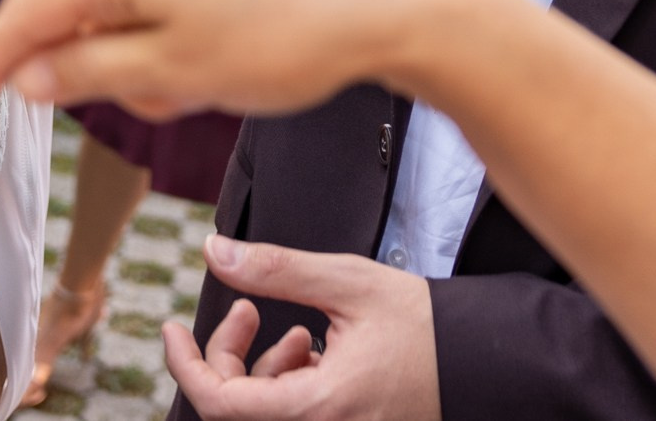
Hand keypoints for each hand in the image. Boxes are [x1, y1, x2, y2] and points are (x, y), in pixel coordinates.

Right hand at [0, 0, 467, 118]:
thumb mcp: (172, 76)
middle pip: (81, 3)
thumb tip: (28, 75)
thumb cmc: (285, 40)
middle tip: (163, 107)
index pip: (28, 12)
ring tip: (209, 87)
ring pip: (134, 1)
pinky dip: (180, 33)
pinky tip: (227, 59)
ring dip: (148, 56)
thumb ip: (88, 72)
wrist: (391, 2)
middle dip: (98, 66)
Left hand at [163, 236, 439, 420]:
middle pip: (237, 408)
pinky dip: (289, 383)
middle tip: (248, 310)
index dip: (184, 364)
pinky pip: (295, 415)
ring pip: (265, 412)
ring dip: (262, 369)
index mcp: (318, 408)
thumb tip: (215, 251)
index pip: (219, 404)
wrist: (484, 361)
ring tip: (298, 330)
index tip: (170, 327)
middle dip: (228, 354)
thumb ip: (278, 269)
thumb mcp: (349, 283)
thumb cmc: (424, 324)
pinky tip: (317, 349)